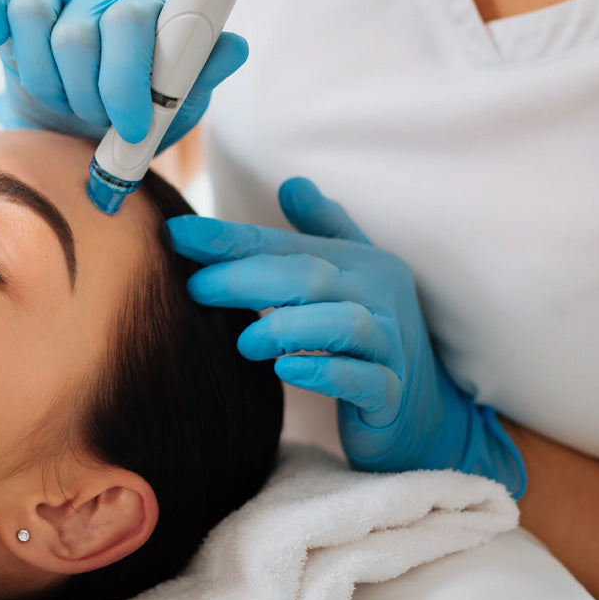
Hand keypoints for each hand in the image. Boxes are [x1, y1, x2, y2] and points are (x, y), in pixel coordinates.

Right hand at [0, 0, 248, 149]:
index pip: (129, 21)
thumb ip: (201, 74)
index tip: (130, 126)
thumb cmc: (133, 113)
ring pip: (30, 15)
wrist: (84, 126)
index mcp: (147, 8)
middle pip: (76, 33)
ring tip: (61, 101)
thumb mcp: (176, 105)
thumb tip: (233, 47)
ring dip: (42, 77)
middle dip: (84, 95)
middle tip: (95, 121)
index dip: (125, 79)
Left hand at [166, 177, 526, 497]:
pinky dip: (323, 373)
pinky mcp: (391, 395)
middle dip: (245, 278)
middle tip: (195, 288)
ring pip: (342, 324)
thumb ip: (320, 232)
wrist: (422, 416)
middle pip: (309, 277)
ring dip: (285, 328)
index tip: (176, 233)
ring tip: (244, 342)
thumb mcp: (349, 280)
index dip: (231, 238)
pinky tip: (285, 371)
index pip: (287, 245)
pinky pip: (362, 379)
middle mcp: (380, 298)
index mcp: (362, 264)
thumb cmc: (370, 341)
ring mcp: (390, 347)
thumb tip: (292, 183)